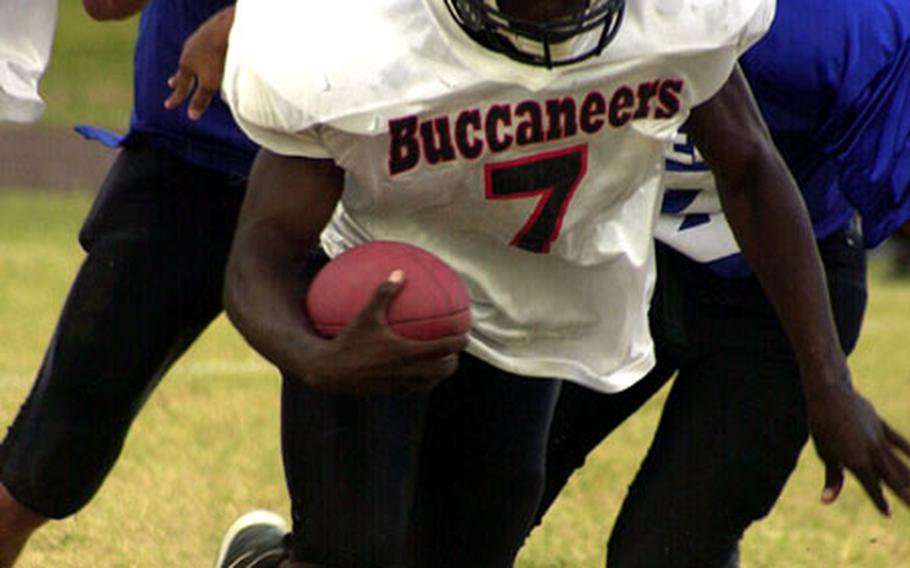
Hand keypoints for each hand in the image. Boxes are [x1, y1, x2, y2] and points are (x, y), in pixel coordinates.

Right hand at [163, 6, 233, 119]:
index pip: (181, 87)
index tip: (168, 106)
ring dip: (190, 63)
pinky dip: (202, 52)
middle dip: (178, 78)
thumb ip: (201, 99)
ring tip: (190, 65)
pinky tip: (207, 49)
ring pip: (192, 56)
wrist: (224, 28)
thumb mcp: (210, 83)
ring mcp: (198, 41)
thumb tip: (191, 116)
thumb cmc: (217, 58)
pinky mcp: (209, 32)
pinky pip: (204, 46)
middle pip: (183, 68)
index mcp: (187, 66)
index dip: (176, 98)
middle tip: (170, 83)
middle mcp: (189, 52)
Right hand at [301, 270, 468, 395]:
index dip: (458, 344)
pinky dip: (422, 382)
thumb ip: (384, 293)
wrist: (330, 372)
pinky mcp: (389, 391)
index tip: (466, 337)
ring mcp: (399, 384)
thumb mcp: (366, 315)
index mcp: (406, 352)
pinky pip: (413, 389)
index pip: (442, 349)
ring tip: (442, 365)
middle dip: (452, 362)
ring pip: (429, 383)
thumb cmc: (348, 341)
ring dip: (439, 375)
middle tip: (456, 353)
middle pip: (441, 371)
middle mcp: (406, 371)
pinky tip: (416, 373)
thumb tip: (399, 272)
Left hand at [806, 375, 909, 515]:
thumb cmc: (821, 426)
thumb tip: (826, 501)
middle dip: (904, 494)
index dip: (879, 501)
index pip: (870, 487)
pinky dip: (908, 451)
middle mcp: (870, 452)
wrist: (829, 394)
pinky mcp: (881, 425)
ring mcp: (878, 438)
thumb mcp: (824, 454)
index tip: (887, 514)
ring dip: (909, 477)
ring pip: (898, 462)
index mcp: (855, 461)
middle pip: (891, 477)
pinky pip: (899, 441)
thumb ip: (832, 478)